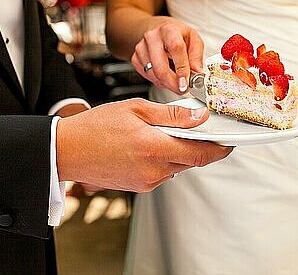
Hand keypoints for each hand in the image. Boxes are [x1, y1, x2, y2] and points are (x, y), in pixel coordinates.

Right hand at [56, 98, 232, 191]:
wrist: (66, 151)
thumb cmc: (96, 126)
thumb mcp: (136, 110)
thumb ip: (172, 115)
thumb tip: (200, 117)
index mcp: (155, 148)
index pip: (201, 153)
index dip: (221, 149)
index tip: (231, 141)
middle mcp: (154, 170)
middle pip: (192, 160)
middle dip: (200, 145)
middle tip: (200, 128)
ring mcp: (147, 182)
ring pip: (178, 166)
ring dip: (180, 151)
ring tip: (164, 132)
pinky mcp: (140, 187)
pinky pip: (163, 172)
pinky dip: (165, 158)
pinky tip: (151, 144)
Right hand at [131, 18, 204, 92]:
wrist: (158, 29)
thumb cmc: (177, 35)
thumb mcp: (194, 40)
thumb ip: (196, 57)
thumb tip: (198, 73)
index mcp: (169, 30)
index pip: (175, 49)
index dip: (181, 69)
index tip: (186, 83)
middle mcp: (152, 37)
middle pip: (161, 67)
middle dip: (173, 84)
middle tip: (183, 89)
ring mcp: (141, 48)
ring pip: (154, 75)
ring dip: (167, 83)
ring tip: (176, 80)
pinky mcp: (135, 58)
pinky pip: (148, 76)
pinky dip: (159, 81)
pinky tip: (166, 74)